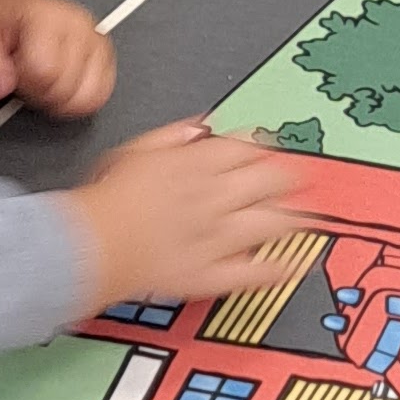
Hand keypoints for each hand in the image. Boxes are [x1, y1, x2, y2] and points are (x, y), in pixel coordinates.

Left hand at [0, 0, 115, 122]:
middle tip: (26, 75)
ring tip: (42, 80)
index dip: (24, 83)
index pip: (44, 72)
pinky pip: (100, 96)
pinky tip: (60, 85)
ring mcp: (97, 40)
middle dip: (40, 93)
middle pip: (65, 88)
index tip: (13, 72)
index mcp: (45, 16)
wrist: (16, 11)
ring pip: (86, 97)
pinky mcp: (106, 56)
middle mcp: (78, 25)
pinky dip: (78, 100)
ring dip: (60, 99)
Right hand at [66, 119, 313, 309]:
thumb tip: (203, 125)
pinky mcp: (209, 274)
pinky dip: (275, 270)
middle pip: (268, 182)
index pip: (245, 148)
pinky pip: (252, 273)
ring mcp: (216, 238)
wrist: (88, 245)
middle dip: (291, 179)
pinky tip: (293, 266)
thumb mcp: (135, 149)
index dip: (265, 147)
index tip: (274, 149)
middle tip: (305, 179)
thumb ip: (174, 135)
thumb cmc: (105, 197)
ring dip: (294, 219)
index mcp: (196, 165)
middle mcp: (213, 198)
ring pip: (269, 224)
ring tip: (311, 218)